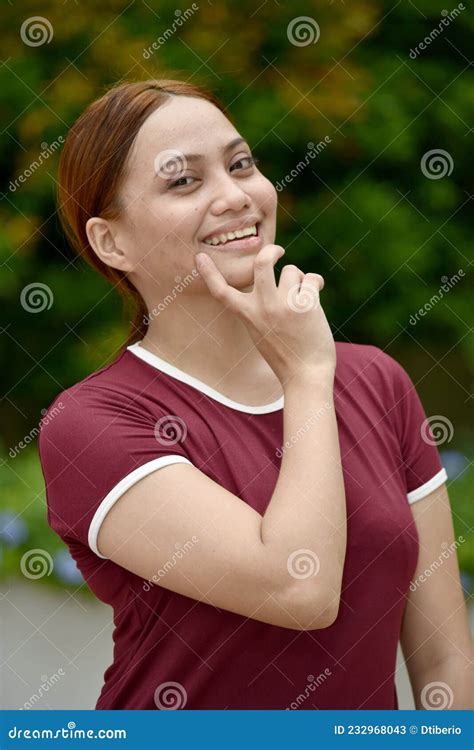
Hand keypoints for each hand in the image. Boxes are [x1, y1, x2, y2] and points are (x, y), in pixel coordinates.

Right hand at [195, 244, 335, 382]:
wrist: (305, 375)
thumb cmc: (285, 355)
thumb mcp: (260, 331)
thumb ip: (259, 308)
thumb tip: (270, 281)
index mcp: (247, 315)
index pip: (221, 291)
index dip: (208, 273)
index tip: (199, 257)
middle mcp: (263, 306)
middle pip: (261, 261)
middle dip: (271, 250)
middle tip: (279, 251)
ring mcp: (283, 304)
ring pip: (292, 270)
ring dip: (300, 279)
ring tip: (302, 298)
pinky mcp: (305, 304)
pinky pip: (312, 279)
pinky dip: (315, 286)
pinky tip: (315, 300)